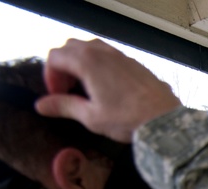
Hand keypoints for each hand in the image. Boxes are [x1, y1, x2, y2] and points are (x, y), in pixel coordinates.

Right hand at [35, 39, 180, 142]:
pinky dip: (100, 65)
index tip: (57, 95)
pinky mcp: (135, 63)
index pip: (55, 56)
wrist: (165, 121)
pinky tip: (107, 88)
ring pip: (91, 48)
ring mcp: (121, 56)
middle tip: (68, 90)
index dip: (50, 76)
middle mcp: (103, 52)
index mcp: (87, 61)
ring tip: (85, 88)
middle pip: (71, 48)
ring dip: (81, 63)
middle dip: (63, 67)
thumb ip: (64, 107)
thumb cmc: (129, 119)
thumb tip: (42, 105)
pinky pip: (110, 56)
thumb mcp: (91, 117)